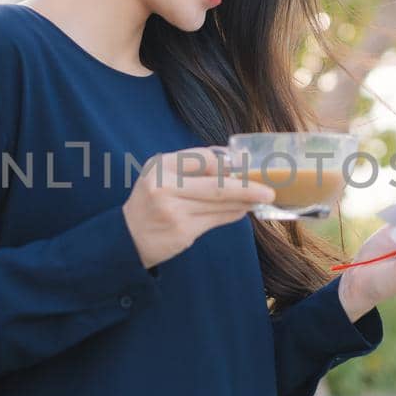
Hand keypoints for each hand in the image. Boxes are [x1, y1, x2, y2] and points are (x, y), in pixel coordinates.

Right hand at [122, 146, 275, 268]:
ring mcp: (174, 211)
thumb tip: (234, 166)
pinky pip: (216, 221)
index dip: (228, 162)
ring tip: (259, 199)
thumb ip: (191, 168)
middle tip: (269, 190)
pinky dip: (232, 215)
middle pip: (217, 185)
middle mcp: (166, 186)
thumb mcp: (161, 176)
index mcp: (161, 166)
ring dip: (244, 203)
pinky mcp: (182, 232)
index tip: (246, 165)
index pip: (204, 158)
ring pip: (220, 205)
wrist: (126, 237)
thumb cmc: (151, 202)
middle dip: (247, 188)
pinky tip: (241, 212)